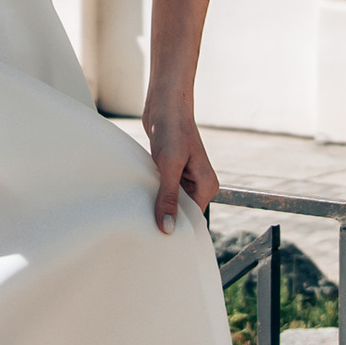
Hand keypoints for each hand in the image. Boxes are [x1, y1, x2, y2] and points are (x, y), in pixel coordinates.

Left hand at [144, 103, 219, 232]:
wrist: (165, 104)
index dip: (175, 228)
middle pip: (181, 212)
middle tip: (144, 228)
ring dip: (157, 204)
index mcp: (206, 186)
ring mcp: (185, 178)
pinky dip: (153, 193)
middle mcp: (198, 184)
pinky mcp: (171, 171)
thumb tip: (167, 228)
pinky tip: (139, 197)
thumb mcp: (169, 166)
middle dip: (165, 218)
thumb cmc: (172, 130)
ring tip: (139, 213)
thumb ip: (168, 197)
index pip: (191, 219)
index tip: (157, 239)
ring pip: (170, 202)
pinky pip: (162, 190)